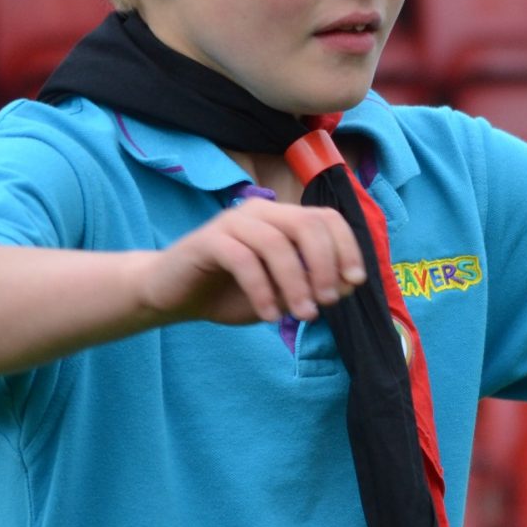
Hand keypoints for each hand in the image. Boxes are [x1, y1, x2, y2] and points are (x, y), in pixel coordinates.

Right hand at [140, 200, 367, 326]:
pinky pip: (244, 260)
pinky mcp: (207, 241)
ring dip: (296, 283)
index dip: (347, 246)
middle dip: (325, 265)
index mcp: (281, 217)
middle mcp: (259, 211)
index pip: (326, 218)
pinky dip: (262, 290)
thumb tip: (348, 284)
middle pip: (306, 225)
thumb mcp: (279, 293)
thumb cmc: (228, 292)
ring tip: (303, 315)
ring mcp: (232, 222)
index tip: (355, 281)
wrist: (171, 295)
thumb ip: (310, 285)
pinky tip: (269, 315)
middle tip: (327, 302)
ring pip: (276, 244)